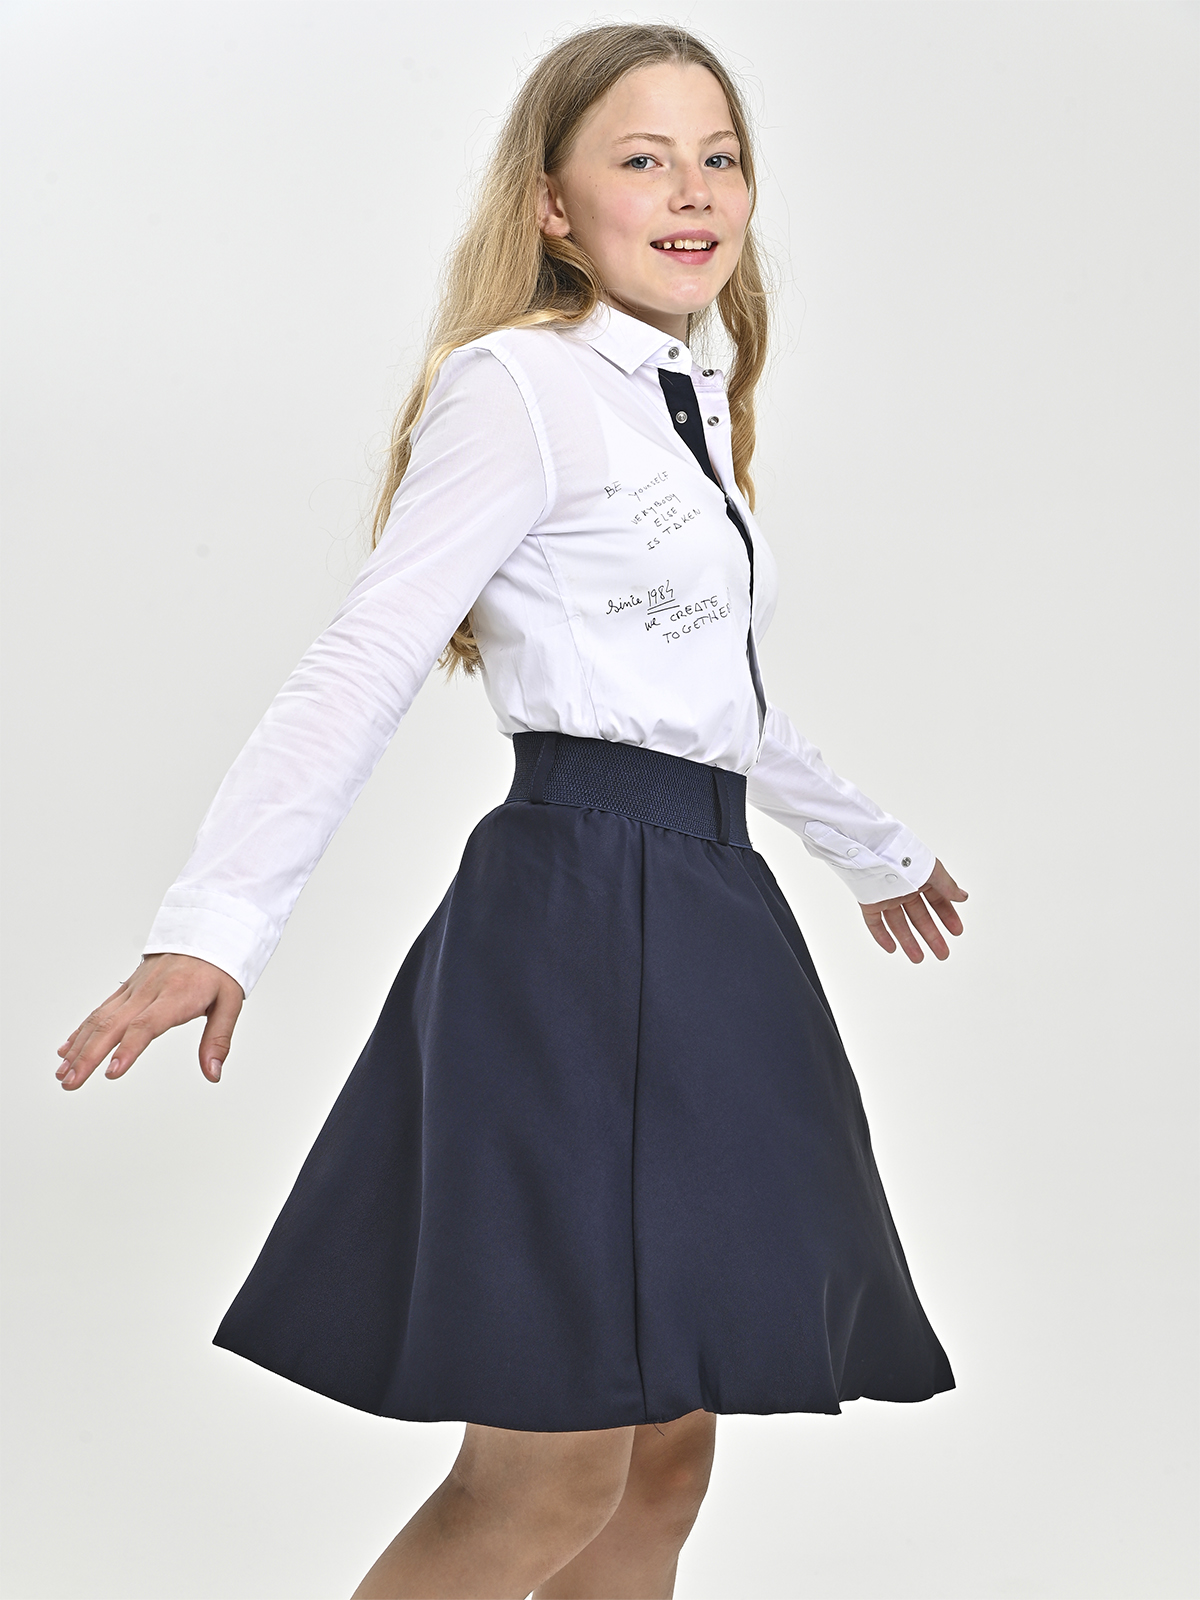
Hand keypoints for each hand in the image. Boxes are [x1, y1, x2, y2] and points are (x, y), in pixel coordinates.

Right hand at [55, 953, 243, 1090]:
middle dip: (88, 1056)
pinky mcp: (127, 988)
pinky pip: (100, 1010)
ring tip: (63, 1073)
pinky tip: (67, 1049)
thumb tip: (213, 1073)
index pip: (146, 1025)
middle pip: (112, 1025)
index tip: (111, 1071)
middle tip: (71, 1082)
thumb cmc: (217, 969)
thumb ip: (219, 1039)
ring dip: (78, 1047)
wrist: (206, 931)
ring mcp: (134, 989)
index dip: (128, 1049)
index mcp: (175, 996)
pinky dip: (81, 1030)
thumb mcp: (230, 1002)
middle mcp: (149, 992)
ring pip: (99, 1018)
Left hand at [860, 860, 967, 961]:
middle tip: (942, 953)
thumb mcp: (933, 871)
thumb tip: (963, 896)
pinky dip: (882, 936)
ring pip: (899, 924)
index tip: (956, 931)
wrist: (875, 851)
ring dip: (909, 941)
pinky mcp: (870, 902)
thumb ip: (947, 886)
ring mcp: (887, 897)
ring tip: (919, 958)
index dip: (947, 917)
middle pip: (920, 917)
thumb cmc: (903, 855)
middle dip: (932, 936)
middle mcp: (904, 889)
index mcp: (920, 879)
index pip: (937, 902)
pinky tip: (892, 948)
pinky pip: (875, 923)